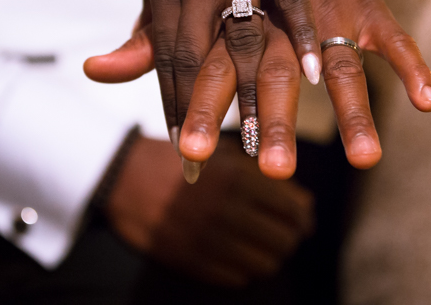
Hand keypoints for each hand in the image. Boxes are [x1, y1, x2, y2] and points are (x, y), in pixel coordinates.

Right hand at [104, 135, 314, 286]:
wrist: (125, 176)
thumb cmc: (181, 160)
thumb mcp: (224, 154)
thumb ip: (265, 176)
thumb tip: (304, 203)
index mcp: (238, 178)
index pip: (293, 210)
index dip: (303, 218)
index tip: (303, 220)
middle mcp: (226, 210)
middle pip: (284, 240)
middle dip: (289, 237)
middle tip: (285, 233)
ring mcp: (208, 239)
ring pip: (264, 264)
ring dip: (269, 256)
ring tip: (262, 244)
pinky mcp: (190, 261)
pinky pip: (236, 277)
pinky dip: (243, 267)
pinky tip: (236, 251)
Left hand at [139, 0, 322, 143]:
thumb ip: (149, 12)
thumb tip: (112, 66)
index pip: (162, 55)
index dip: (171, 105)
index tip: (181, 151)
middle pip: (196, 55)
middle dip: (199, 112)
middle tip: (203, 161)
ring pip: (241, 34)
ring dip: (249, 89)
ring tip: (257, 136)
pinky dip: (298, 35)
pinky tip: (310, 73)